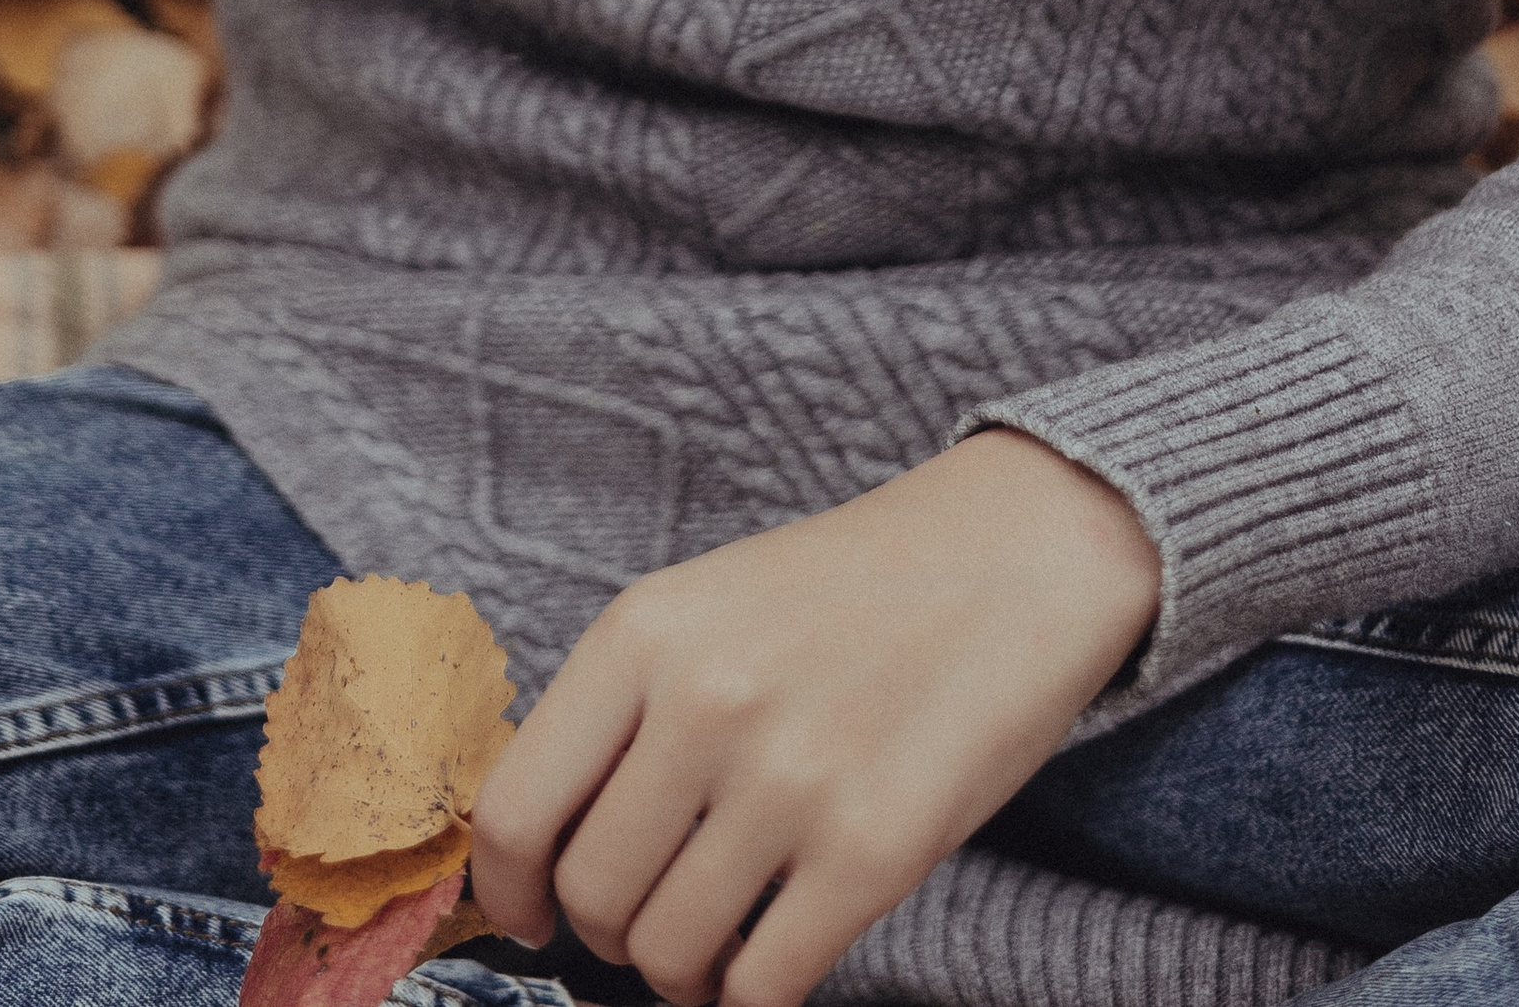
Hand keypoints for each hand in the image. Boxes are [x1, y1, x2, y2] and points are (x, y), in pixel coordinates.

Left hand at [469, 432, 1159, 1006]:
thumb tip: (542, 851)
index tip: (529, 917)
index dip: (506, 892)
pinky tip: (773, 956)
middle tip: (653, 918)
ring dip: (683, 975)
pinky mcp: (875, 851)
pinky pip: (764, 986)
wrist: (1011, 555)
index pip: (515, 810)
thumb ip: (622, 710)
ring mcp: (790, 780)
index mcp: (643, 632)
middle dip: (609, 936)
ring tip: (718, 941)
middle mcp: (704, 704)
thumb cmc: (849, 591)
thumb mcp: (706, 607)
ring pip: (669, 956)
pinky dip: (751, 999)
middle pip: (590, 898)